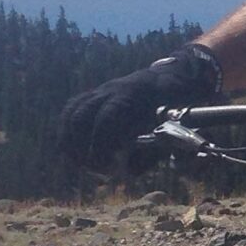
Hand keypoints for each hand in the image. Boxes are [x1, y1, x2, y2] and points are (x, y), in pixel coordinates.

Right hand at [58, 43, 220, 170]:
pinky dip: (67, 130)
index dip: (101, 144)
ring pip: (72, 111)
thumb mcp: (173, 126)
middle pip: (81, 115)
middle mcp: (111, 90)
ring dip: (69, 140)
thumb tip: (127, 172)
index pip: (106, 118)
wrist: (176, 73)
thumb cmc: (177, 102)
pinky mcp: (96, 94)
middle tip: (93, 168)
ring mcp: (101, 90)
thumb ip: (152, 149)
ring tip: (79, 163)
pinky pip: (72, 108)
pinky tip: (73, 149)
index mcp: (132, 95)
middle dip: (81, 146)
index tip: (105, 166)